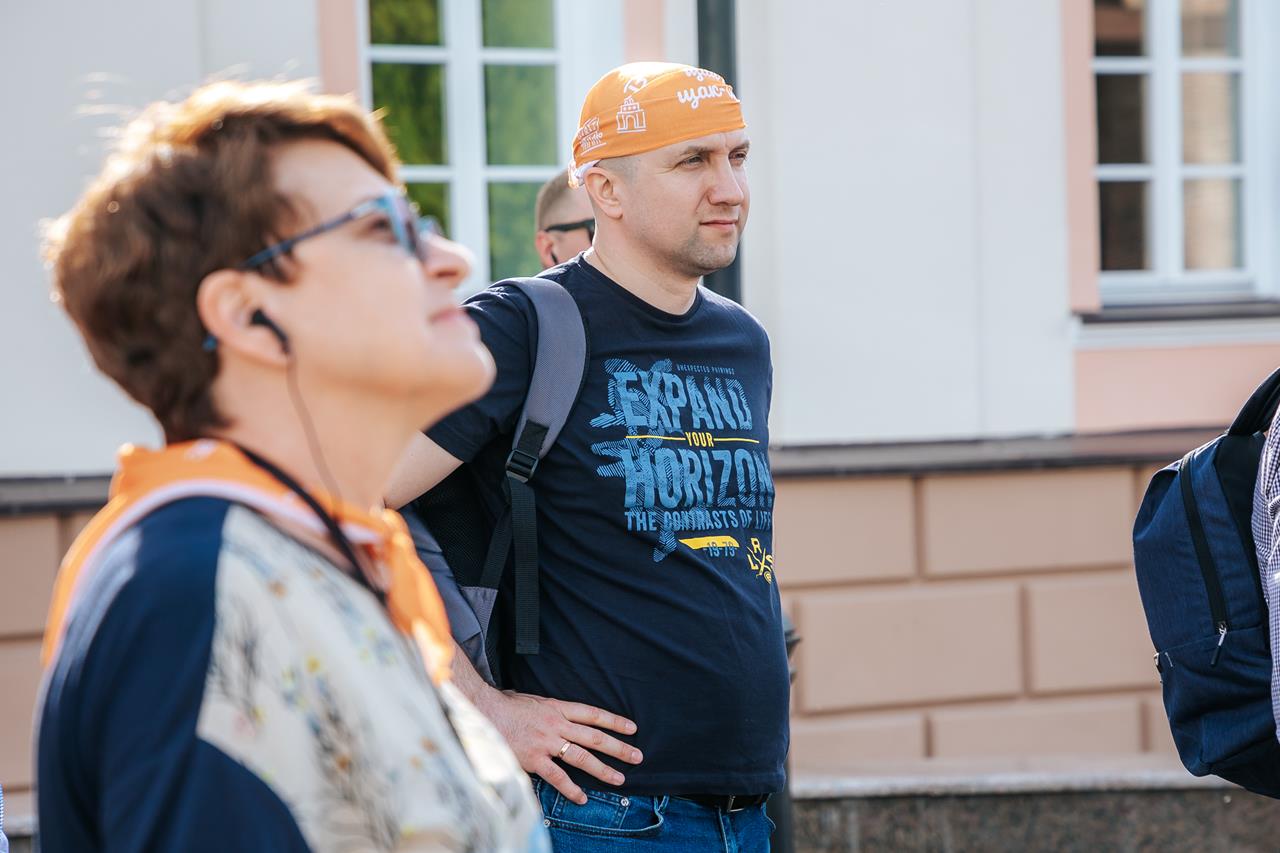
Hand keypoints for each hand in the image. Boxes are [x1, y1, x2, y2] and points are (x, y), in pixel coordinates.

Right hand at [477, 689, 642, 804]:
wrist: (484, 712)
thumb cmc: (507, 705)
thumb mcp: (535, 700)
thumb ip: (551, 709)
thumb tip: (560, 712)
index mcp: (558, 708)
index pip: (593, 714)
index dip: (614, 722)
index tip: (632, 728)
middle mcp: (557, 725)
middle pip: (595, 737)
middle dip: (618, 747)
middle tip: (637, 756)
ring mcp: (547, 743)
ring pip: (582, 757)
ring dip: (603, 769)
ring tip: (619, 779)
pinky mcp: (535, 759)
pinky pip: (558, 777)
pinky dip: (571, 788)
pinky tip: (583, 797)